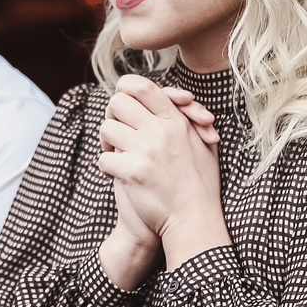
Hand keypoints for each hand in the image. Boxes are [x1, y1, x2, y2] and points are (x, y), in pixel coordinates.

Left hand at [97, 75, 230, 271]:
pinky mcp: (133, 173)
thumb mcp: (203, 143)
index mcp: (176, 121)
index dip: (126, 89)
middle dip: (114, 117)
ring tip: (118, 156)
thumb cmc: (200, 183)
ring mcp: (146, 151)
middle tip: (119, 133)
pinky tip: (118, 176)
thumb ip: (188, 117)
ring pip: (106, 128)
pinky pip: (103, 159)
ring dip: (108, 143)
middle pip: (117, 102)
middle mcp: (160, 132)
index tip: (125, 104)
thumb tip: (173, 95)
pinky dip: (107, 168)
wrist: (194, 220)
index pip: (141, 86)